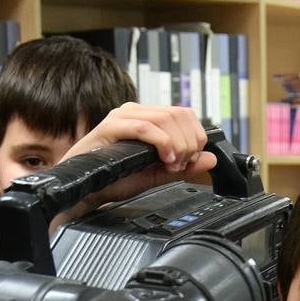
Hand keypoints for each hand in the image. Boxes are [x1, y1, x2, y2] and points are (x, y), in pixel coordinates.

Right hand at [51, 104, 217, 227]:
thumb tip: (210, 159)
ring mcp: (123, 116)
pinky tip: (164, 159)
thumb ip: (184, 167)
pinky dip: (162, 144)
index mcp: (148, 118)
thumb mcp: (158, 174)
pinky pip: (145, 127)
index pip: (185, 114)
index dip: (195, 137)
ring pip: (165, 118)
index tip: (190, 161)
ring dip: (177, 144)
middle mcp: (136, 112)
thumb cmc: (116, 178)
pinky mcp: (111, 126)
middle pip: (179, 114)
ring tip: (171, 164)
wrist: (89, 189)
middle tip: (181, 164)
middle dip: (188, 142)